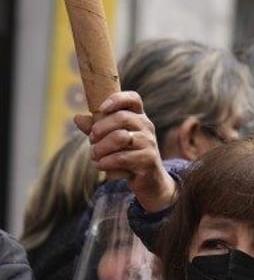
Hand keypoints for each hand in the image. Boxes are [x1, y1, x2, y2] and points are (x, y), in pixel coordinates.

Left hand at [75, 91, 177, 212]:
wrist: (150, 180)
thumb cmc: (128, 156)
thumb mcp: (111, 140)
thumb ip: (96, 128)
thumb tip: (78, 118)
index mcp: (139, 118)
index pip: (133, 99)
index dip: (117, 99)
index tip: (102, 109)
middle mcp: (147, 128)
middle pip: (122, 117)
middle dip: (100, 128)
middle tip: (91, 140)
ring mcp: (149, 144)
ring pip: (120, 138)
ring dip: (100, 148)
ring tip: (94, 155)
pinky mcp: (148, 160)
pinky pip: (121, 158)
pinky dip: (106, 162)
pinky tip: (101, 166)